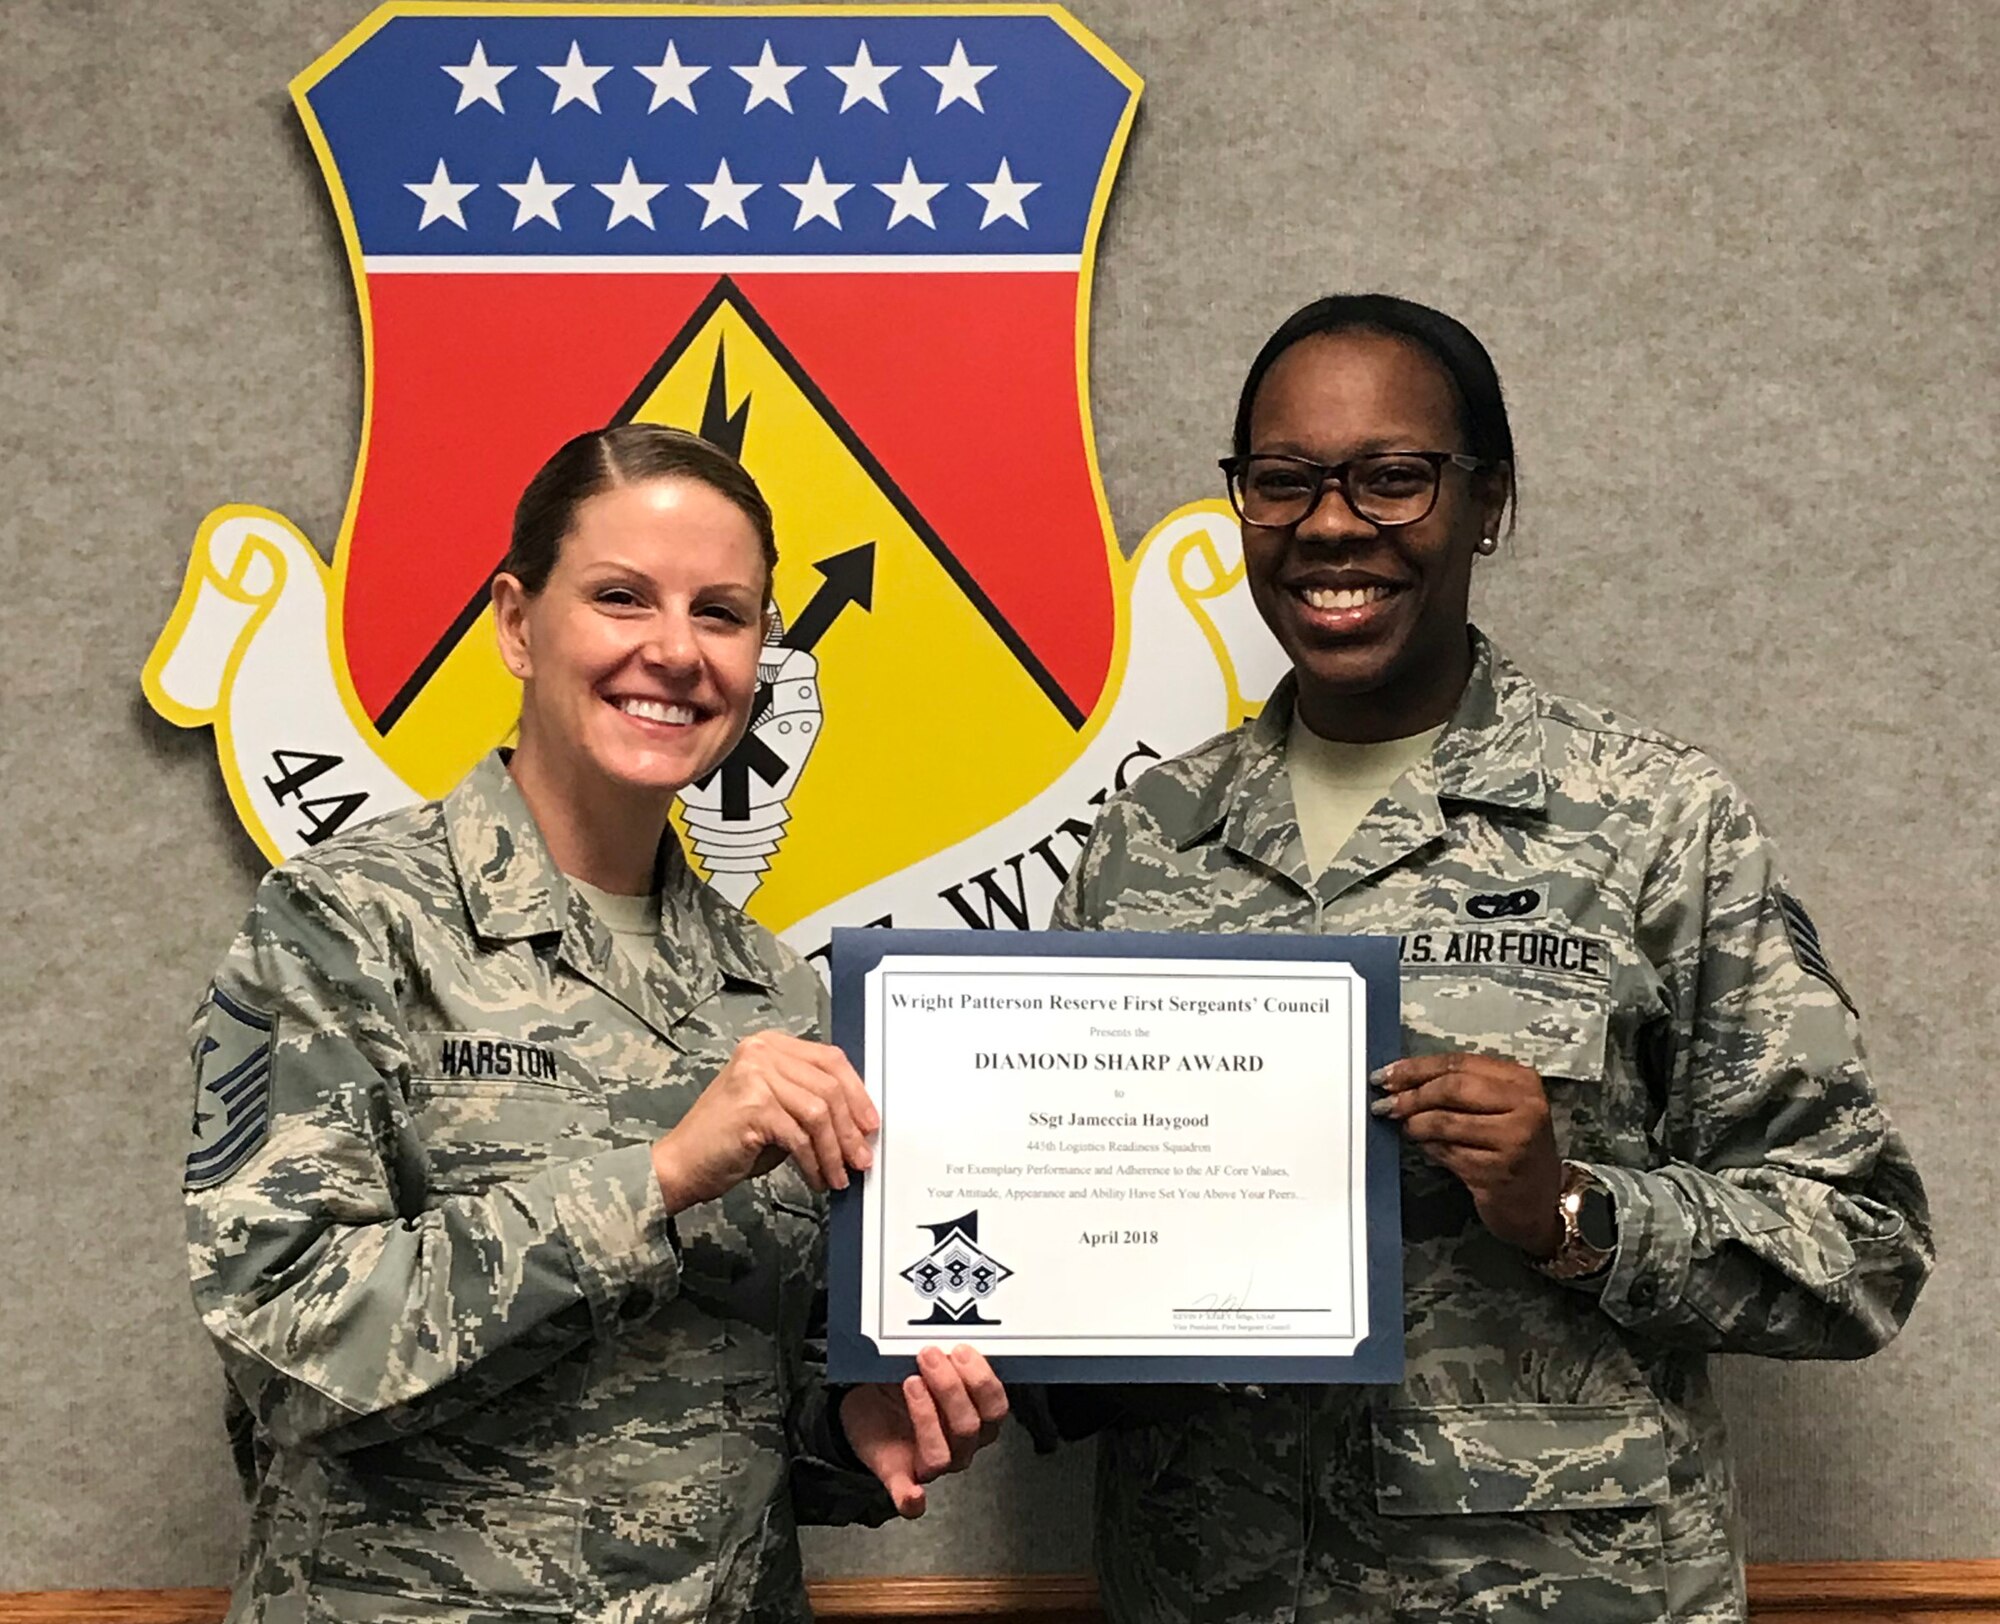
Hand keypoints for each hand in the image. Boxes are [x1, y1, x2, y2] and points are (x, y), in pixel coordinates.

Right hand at [650, 1031, 877, 1213]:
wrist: (681, 1164)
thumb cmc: (728, 1140)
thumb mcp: (776, 1109)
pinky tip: (818, 1179)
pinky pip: (800, 1137)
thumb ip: (809, 1102)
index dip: (857, 1093)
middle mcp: (762, 1052)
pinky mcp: (753, 1106)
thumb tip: (857, 1122)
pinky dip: (815, 1162)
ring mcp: (756, 1076)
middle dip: (850, 1128)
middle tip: (862, 1158)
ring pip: (819, 1112)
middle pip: (829, 1085)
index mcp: (770, 1045)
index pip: (829, 1059)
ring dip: (835, 1150)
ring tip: (840, 1175)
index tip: (870, 1123)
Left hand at [839, 1345, 1008, 1517]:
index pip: (995, 1408)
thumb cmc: (902, 1380)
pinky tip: (914, 1493)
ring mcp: (930, 1465)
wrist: (864, 1401)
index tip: (960, 1349)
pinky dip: (913, 1499)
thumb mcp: (924, 1362)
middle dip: (950, 1388)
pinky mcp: (900, 1477)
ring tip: (910, 1381)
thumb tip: (948, 1333)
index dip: (981, 1380)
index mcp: (977, 1418)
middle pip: (970, 1428)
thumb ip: (944, 1356)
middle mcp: (961, 1446)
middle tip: (929, 1356)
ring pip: (942, 1455)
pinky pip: (910, 1499)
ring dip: (926, 1415)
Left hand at [1372, 1052, 1563, 1256]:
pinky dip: (1429, 1147)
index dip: (1416, 1067)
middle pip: (1451, 1087)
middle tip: (1385, 1103)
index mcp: (1521, 1081)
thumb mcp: (1499, 1110)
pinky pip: (1447, 1152)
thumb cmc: (1514, 1150)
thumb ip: (1461, 1090)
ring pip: (1445, 1121)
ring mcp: (1514, 1139)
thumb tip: (1402, 1082)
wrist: (1540, 1202)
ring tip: (1404, 1127)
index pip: (1459, 1062)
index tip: (1388, 1074)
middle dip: (1411, 1094)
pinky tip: (1425, 1147)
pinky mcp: (1498, 1171)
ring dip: (1415, 1123)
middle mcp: (1524, 1106)